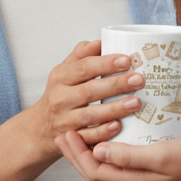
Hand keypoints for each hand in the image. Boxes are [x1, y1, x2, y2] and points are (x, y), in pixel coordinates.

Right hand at [24, 40, 144, 160]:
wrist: (41, 127)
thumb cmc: (60, 93)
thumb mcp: (64, 72)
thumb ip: (81, 55)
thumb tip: (100, 41)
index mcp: (60, 77)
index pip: (84, 67)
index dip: (105, 64)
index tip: (126, 60)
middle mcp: (60, 98)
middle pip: (90, 90)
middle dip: (116, 84)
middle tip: (139, 79)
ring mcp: (65, 120)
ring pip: (91, 115)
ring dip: (114, 109)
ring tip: (136, 102)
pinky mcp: (70, 138)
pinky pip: (88, 136)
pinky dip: (103, 131)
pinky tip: (119, 125)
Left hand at [55, 130, 180, 180]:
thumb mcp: (163, 156)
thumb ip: (130, 156)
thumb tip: (98, 151)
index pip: (95, 172)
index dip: (77, 154)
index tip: (67, 132)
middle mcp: (141, 180)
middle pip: (100, 171)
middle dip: (80, 153)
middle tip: (68, 130)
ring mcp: (152, 173)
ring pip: (114, 163)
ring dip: (97, 147)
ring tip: (88, 128)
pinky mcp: (163, 163)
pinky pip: (130, 156)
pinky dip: (117, 144)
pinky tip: (121, 127)